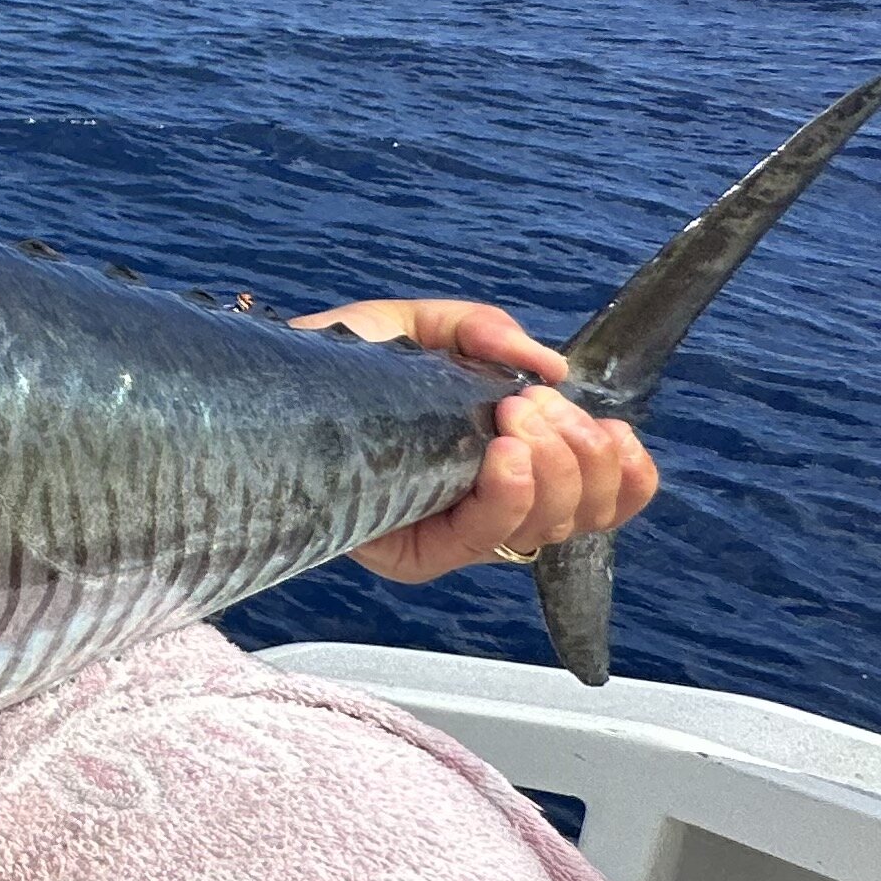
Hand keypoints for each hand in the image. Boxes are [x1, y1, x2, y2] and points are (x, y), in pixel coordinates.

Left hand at [296, 298, 660, 582]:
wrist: (255, 388)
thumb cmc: (334, 362)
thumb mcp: (416, 326)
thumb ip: (482, 330)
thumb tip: (550, 365)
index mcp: (505, 464)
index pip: (599, 496)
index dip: (625, 472)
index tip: (610, 427)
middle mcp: (487, 506)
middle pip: (582, 512)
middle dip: (580, 456)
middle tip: (535, 406)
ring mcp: (452, 534)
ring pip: (546, 526)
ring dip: (552, 468)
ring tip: (515, 417)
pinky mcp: (415, 555)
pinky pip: (484, 538)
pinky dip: (511, 495)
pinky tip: (504, 454)